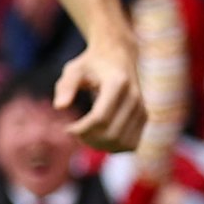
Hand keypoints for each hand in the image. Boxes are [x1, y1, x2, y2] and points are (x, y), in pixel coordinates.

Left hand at [53, 37, 145, 151]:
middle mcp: (135, 97)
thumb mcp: (74, 69)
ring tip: (86, 135)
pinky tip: (99, 138)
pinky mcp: (144, 117)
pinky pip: (131, 144)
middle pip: (112, 134)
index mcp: (117, 84)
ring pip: (123, 143)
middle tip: (75, 132)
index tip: (67, 128)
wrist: (119, 55)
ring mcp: (142, 108)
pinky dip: (113, 147)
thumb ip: (66, 86)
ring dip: (100, 146)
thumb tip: (59, 107)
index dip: (81, 130)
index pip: (100, 118)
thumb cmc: (91, 63)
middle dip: (89, 139)